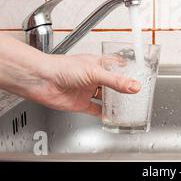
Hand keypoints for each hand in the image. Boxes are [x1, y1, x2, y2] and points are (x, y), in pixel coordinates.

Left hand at [25, 54, 140, 116]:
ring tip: (127, 106)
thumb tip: (134, 86)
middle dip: (122, 88)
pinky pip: (94, 109)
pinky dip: (102, 114)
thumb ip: (116, 81)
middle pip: (111, 83)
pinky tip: (110, 116)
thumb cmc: (62, 68)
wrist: (42, 80)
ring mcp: (86, 90)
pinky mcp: (80, 103)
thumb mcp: (95, 72)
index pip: (116, 65)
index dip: (127, 69)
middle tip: (135, 93)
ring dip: (114, 102)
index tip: (138, 74)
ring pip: (104, 97)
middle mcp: (92, 77)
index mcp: (97, 64)